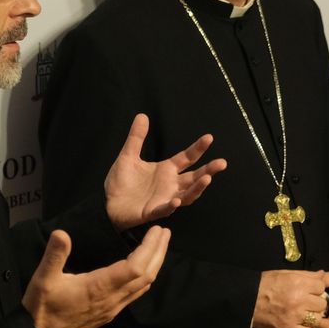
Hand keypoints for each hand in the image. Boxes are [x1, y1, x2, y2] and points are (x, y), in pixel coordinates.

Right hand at [23, 226, 170, 327]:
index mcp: (99, 288)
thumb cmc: (41, 309)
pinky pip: (136, 294)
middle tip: (165, 233)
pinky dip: (145, 276)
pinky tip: (144, 269)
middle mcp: (112, 299)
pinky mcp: (110, 313)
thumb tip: (61, 233)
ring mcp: (113, 308)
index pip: (136, 267)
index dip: (150, 248)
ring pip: (144, 285)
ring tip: (160, 246)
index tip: (157, 231)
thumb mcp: (43, 279)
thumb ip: (54, 255)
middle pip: (147, 275)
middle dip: (159, 252)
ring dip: (155, 264)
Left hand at [104, 114, 226, 230]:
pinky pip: (166, 208)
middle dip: (209, 170)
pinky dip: (172, 204)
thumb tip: (142, 116)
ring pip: (187, 194)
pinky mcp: (153, 211)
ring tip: (207, 179)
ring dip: (198, 188)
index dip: (198, 148)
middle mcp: (170, 184)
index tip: (209, 137)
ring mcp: (164, 198)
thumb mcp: (128, 156)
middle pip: (194, 177)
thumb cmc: (120, 182)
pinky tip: (176, 199)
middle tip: (222, 162)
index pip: (187, 158)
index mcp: (167, 170)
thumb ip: (136, 137)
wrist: (106, 203)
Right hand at [251, 270, 327, 327]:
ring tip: (305, 313)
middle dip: (316, 303)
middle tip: (308, 303)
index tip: (311, 291)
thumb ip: (305, 274)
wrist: (247, 300)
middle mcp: (298, 299)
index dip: (317, 289)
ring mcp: (294, 315)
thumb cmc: (265, 284)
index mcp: (298, 283)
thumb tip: (322, 274)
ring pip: (317, 318)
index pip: (321, 287)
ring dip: (313, 316)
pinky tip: (301, 323)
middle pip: (322, 303)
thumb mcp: (284, 274)